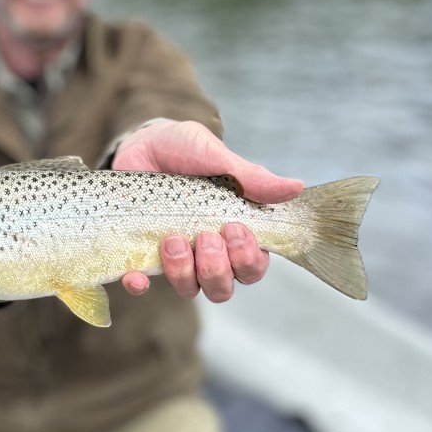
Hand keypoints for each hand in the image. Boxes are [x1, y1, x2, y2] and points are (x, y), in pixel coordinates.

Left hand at [111, 120, 303, 302]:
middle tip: (207, 236)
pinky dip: (139, 285)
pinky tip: (137, 276)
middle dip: (218, 269)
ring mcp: (176, 256)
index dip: (248, 260)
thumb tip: (295, 187)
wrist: (142, 142)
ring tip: (174, 239)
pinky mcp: (143, 254)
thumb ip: (251, 177)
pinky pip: (141, 284)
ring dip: (184, 272)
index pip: (253, 267)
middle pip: (223, 287)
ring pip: (189, 289)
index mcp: (234, 233)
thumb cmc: (187, 151)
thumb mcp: (217, 158)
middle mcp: (208, 252)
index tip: (236, 229)